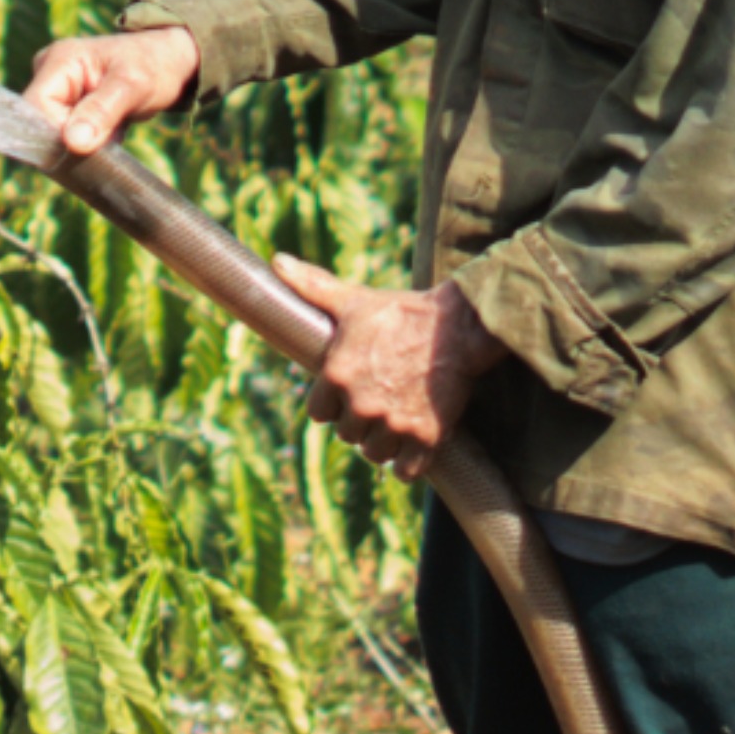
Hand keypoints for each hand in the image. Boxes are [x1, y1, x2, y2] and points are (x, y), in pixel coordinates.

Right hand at [20, 26, 204, 157]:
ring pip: (53, 133)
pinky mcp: (67, 106)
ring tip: (112, 133)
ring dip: (82, 144)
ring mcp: (57, 90)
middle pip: (40, 123)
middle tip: (108, 139)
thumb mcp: (133, 86)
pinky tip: (109, 135)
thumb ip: (101, 111)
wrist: (170, 62)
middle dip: (71, 141)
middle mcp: (50, 73)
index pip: (36, 107)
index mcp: (59, 60)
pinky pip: (66, 135)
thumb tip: (72, 142)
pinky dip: (87, 143)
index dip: (54, 133)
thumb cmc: (154, 65)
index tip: (88, 146)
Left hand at [269, 257, 511, 476]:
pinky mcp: (426, 437)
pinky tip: (412, 447)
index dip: (333, 403)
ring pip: (374, 453)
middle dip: (359, 422)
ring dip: (382, 443)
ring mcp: (394, 423)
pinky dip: (407, 464)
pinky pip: (406, 471)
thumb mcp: (353, 299)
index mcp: (337, 376)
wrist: (458, 327)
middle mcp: (361, 405)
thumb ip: (312, 286)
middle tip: (377, 402)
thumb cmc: (402, 312)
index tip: (348, 392)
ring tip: (395, 421)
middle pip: (347, 435)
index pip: (319, 413)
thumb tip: (276, 261)